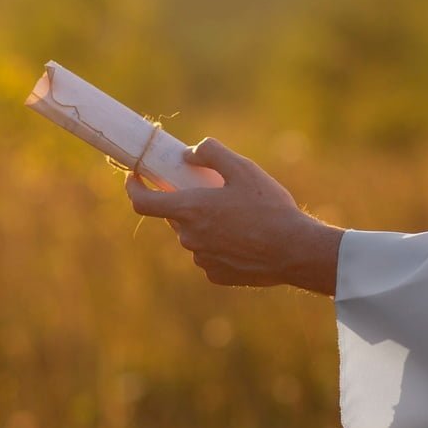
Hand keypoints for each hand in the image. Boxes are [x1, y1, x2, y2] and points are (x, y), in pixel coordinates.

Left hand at [125, 139, 342, 295]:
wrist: (294, 251)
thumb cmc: (269, 208)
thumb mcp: (244, 168)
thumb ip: (212, 152)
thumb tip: (188, 153)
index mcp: (190, 210)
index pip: (142, 202)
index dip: (133, 188)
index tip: (136, 177)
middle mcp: (189, 238)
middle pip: (175, 215)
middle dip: (187, 201)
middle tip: (214, 190)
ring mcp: (201, 260)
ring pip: (194, 235)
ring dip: (206, 223)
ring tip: (240, 216)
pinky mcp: (216, 275)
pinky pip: (209, 254)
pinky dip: (219, 244)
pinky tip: (246, 237)